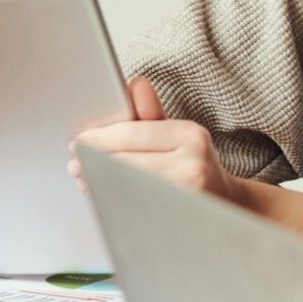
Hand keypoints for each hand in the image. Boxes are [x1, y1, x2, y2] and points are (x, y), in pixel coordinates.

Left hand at [68, 78, 240, 203]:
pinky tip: (104, 197)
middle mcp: (192, 164)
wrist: (227, 204)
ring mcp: (187, 195)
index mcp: (190, 135)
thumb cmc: (194, 164)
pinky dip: (115, 201)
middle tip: (75, 166)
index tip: (78, 142)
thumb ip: (151, 113)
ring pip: (127, 186)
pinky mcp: (178, 218)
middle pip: (125, 162)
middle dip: (94, 163)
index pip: (131, 134)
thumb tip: (135, 83)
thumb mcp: (178, 134)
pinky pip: (135, 207)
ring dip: (99, 184)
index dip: (98, 139)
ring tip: (85, 180)